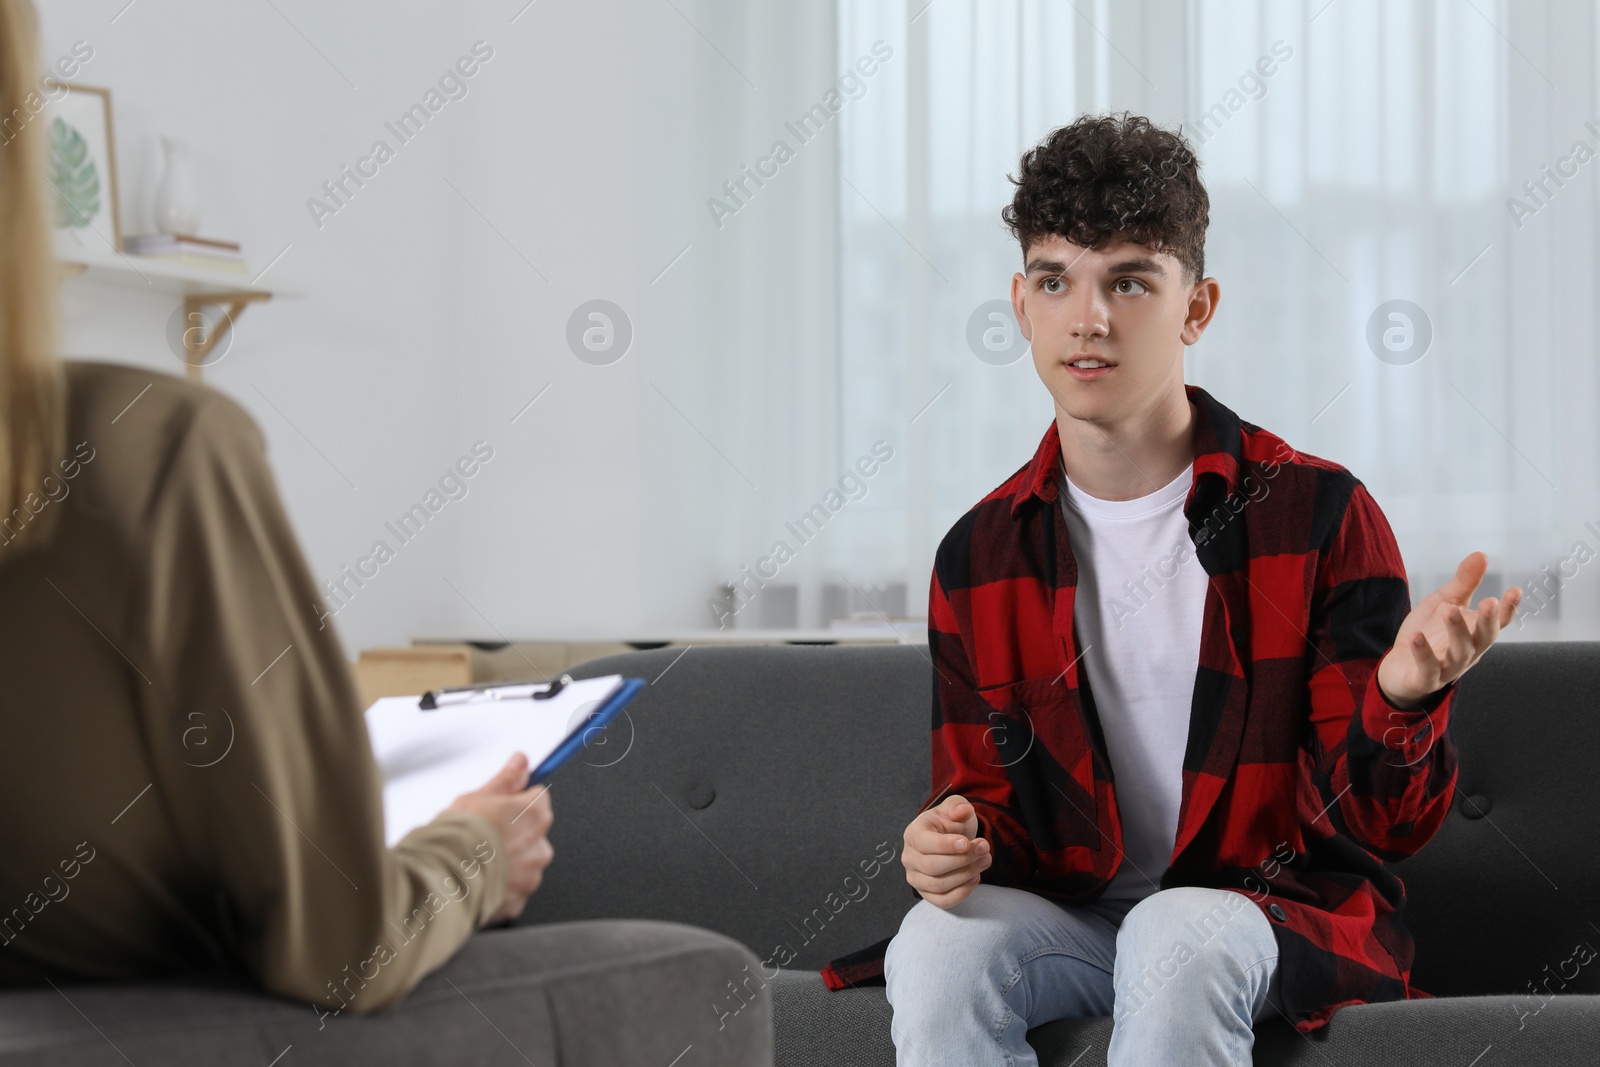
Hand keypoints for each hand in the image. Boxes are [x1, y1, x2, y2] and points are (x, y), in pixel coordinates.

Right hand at [446, 753, 553, 923]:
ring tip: (476, 857)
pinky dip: (499, 883)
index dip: (516, 798)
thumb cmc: (457, 838)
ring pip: (523, 860)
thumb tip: (521, 762)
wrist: (441, 880)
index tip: (503, 802)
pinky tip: (478, 877)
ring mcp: (530, 876)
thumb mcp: (478, 796)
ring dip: (507, 858)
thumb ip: (506, 779)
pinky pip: (512, 887)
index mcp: (535, 814)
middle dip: (512, 830)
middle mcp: (540, 846)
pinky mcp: (518, 901)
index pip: (538, 796)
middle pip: (532, 830)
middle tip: (482, 831)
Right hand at [902, 794, 990, 907]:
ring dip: (966, 874)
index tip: (967, 843)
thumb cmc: (950, 823)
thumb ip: (958, 805)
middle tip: (985, 850)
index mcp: (913, 833)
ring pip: (939, 885)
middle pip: (933, 866)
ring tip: (985, 861)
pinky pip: (942, 901)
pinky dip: (962, 893)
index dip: (946, 845)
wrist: (950, 839)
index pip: (924, 843)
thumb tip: (963, 810)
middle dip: (963, 860)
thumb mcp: (954, 808)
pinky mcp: (926, 893)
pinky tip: (975, 878)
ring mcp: (915, 878)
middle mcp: (909, 857)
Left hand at [1376, 551, 1521, 708]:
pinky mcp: (1426, 679)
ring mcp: (1449, 667)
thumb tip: (1481, 554)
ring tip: (1448, 609)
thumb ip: (1463, 583)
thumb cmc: (1429, 633)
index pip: (1499, 621)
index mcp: (1476, 632)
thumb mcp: (1444, 603)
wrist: (1399, 668)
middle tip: (1489, 602)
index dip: (1509, 608)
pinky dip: (1424, 654)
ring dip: (1456, 631)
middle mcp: (1469, 651)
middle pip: (1485, 638)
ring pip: (1460, 652)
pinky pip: (1428, 669)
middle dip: (1488, 621)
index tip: (1516, 590)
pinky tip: (1417, 637)